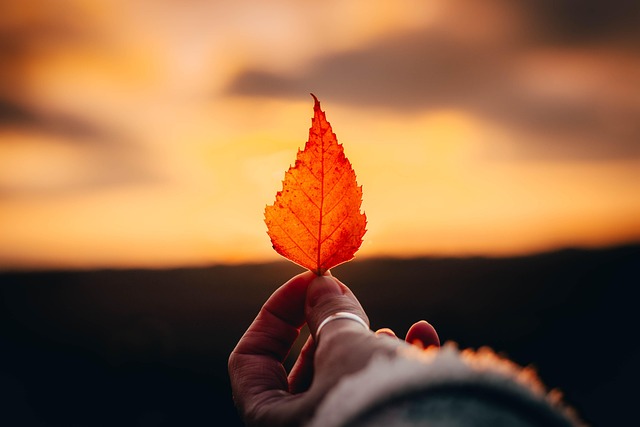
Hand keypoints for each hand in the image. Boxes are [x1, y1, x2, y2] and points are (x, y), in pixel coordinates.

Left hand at [228, 271, 438, 426]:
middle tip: (347, 299)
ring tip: (387, 334)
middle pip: (303, 367)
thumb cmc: (373, 402)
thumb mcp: (343, 348)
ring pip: (345, 379)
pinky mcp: (381, 425)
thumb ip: (327, 314)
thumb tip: (321, 286)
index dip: (276, 312)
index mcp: (271, 419)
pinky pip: (380, 392)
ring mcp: (340, 426)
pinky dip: (400, 363)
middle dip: (328, 327)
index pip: (250, 357)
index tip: (309, 282)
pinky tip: (423, 336)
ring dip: (366, 345)